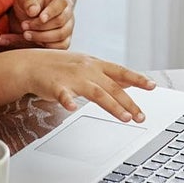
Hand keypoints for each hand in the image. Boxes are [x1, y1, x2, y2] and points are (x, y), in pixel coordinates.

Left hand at [0, 0, 74, 49]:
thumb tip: (33, 11)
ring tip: (26, 34)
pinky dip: (46, 46)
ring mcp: (68, 27)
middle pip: (60, 21)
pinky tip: (34, 41)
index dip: (51, 12)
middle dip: (40, 26)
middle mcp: (68, 12)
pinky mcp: (65, 40)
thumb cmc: (30, 4)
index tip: (40, 18)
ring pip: (60, 35)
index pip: (61, 4)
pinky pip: (61, 46)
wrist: (32, 15)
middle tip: (23, 26)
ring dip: (41, 37)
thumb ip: (28, 2)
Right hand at [26, 50, 155, 121]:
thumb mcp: (87, 65)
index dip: (137, 78)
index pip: (121, 71)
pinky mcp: (56, 86)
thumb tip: (129, 81)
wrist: (31, 64)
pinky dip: (67, 101)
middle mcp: (87, 69)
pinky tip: (71, 108)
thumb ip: (107, 74)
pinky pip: (62, 94)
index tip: (152, 86)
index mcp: (95, 64)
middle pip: (113, 86)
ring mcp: (72, 77)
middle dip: (129, 102)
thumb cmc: (60, 66)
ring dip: (112, 105)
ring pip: (96, 92)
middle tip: (141, 116)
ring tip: (125, 118)